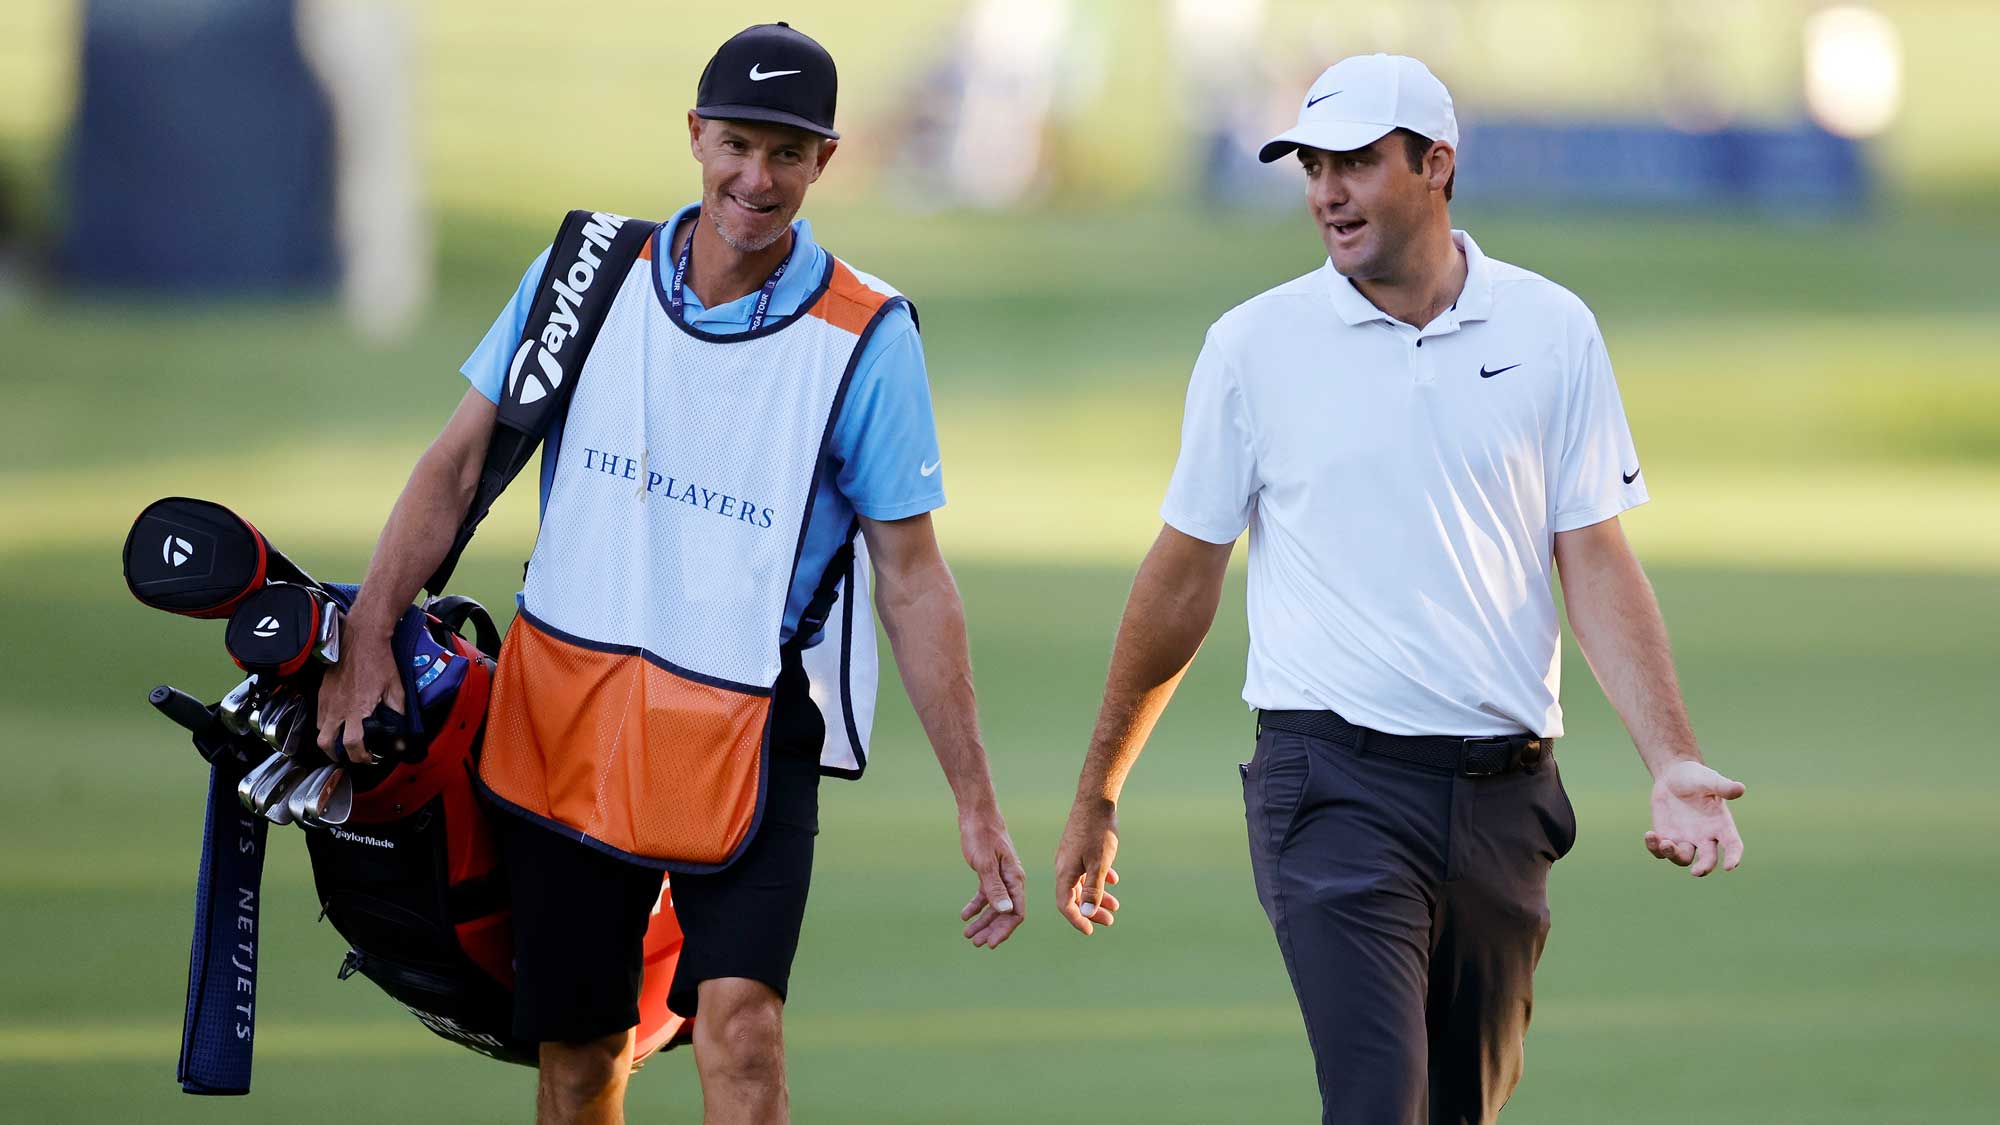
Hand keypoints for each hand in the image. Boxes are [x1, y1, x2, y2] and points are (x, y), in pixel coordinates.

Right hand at [314, 631, 406, 763]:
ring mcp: (327, 701)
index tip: (369, 758)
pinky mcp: (321, 693)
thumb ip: (398, 715)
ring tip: (342, 741)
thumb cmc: (380, 662)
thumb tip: (402, 737)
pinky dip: (326, 725)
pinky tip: (338, 721)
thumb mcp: (396, 689)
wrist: (361, 639)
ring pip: (319, 731)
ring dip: (330, 740)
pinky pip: (318, 716)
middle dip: (336, 756)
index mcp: (358, 710)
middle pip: (326, 744)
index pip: (353, 744)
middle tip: (348, 756)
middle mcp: (338, 709)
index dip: (360, 756)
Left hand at [956, 805, 1026, 948]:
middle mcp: (1011, 880)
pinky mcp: (989, 872)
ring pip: (994, 906)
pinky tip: (965, 915)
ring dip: (983, 921)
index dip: (1004, 930)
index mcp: (1015, 878)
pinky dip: (976, 906)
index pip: (1016, 912)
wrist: (977, 813)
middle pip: (1005, 913)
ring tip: (968, 934)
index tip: (991, 943)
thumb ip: (994, 888)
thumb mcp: (985, 863)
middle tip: (976, 943)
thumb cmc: (982, 834)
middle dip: (991, 929)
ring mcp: (1000, 877)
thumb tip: (1005, 912)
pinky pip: (985, 895)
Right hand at [1053, 797, 1123, 935]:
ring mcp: (1071, 856)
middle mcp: (1064, 866)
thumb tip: (1086, 914)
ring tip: (1115, 906)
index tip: (1091, 931)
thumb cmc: (1098, 832)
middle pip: (1074, 896)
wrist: (1096, 800)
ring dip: (1097, 896)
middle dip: (1091, 911)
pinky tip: (1113, 881)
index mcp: (1065, 872)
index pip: (1065, 904)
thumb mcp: (1099, 864)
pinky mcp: (1079, 848)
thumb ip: (1093, 889)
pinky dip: (1099, 879)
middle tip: (1110, 921)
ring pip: (1082, 883)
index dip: (1077, 920)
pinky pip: (1087, 870)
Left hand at [1644, 759, 1745, 876]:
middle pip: (1708, 859)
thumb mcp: (1711, 780)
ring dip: (1673, 855)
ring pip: (1682, 858)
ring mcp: (1685, 839)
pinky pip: (1660, 850)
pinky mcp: (1666, 836)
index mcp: (1721, 825)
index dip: (1734, 857)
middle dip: (1704, 867)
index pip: (1733, 845)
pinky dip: (1654, 847)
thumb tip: (1740, 789)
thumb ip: (1723, 787)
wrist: (1674, 775)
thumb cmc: (1698, 777)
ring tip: (1665, 843)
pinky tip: (1649, 835)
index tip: (1731, 866)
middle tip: (1696, 872)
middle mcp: (1705, 837)